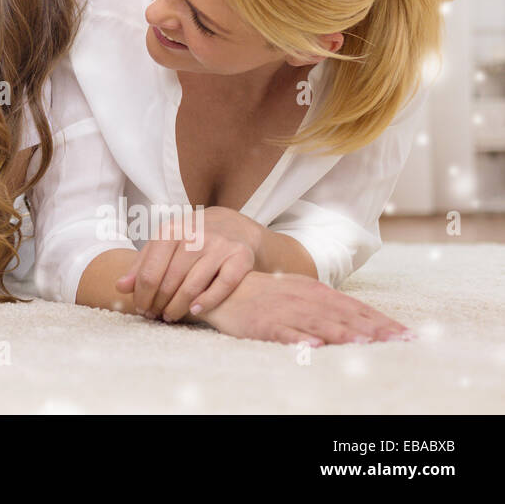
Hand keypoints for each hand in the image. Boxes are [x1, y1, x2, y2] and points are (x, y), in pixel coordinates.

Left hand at [116, 206, 261, 321]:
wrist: (232, 224)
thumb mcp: (163, 244)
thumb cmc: (190, 238)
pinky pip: (223, 286)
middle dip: (159, 303)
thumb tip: (119, 287)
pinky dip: (207, 301)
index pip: (150, 271)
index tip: (141, 308)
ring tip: (170, 316)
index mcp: (170, 230)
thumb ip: (141, 265)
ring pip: (193, 286)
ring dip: (178, 307)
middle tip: (154, 315)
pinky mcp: (240, 257)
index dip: (142, 295)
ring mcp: (219, 245)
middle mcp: (194, 235)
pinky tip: (195, 311)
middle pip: (170, 281)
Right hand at [199, 270, 413, 345]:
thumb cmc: (267, 294)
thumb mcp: (302, 293)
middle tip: (400, 341)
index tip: (408, 336)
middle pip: (345, 316)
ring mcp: (286, 310)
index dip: (383, 322)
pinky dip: (299, 339)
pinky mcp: (264, 323)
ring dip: (344, 333)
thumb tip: (364, 322)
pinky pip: (284, 332)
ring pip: (320, 323)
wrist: (225, 286)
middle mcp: (306, 299)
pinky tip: (313, 346)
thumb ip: (330, 306)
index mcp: (318, 292)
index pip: (357, 308)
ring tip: (366, 343)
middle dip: (374, 329)